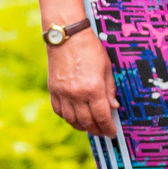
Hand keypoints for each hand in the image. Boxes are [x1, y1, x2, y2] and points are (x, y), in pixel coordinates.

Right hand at [39, 0, 118, 136]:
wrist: (66, 36)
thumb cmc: (89, 48)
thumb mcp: (106, 68)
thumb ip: (110, 89)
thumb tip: (114, 106)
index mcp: (93, 88)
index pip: (102, 116)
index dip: (108, 127)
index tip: (112, 132)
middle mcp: (77, 94)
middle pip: (87, 122)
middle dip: (96, 130)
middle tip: (102, 131)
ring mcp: (63, 93)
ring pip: (71, 120)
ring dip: (81, 126)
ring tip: (89, 126)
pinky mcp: (53, 90)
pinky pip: (59, 111)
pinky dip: (67, 117)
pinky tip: (74, 117)